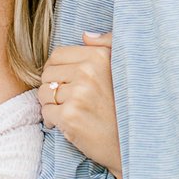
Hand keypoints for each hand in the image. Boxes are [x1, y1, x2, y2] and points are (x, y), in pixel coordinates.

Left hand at [40, 32, 118, 176]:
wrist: (135, 143)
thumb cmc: (126, 107)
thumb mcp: (125, 68)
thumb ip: (106, 46)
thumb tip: (85, 35)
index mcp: (100, 57)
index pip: (57, 55)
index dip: (59, 71)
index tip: (71, 84)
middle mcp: (88, 72)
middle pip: (47, 73)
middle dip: (54, 88)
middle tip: (72, 101)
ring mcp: (78, 95)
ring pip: (43, 93)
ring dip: (52, 105)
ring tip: (73, 112)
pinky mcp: (69, 116)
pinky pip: (46, 112)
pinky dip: (53, 121)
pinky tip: (71, 124)